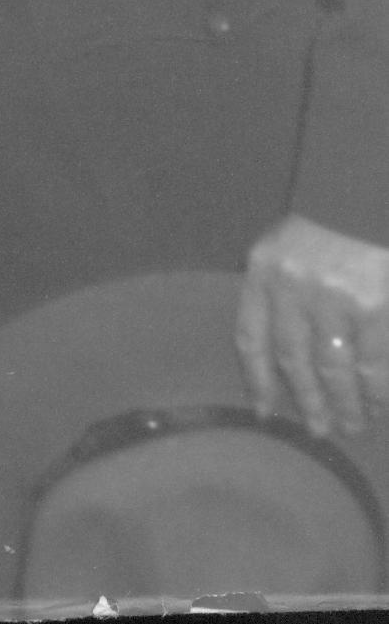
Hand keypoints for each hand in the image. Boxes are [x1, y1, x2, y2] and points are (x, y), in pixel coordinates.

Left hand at [238, 214, 388, 436]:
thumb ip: (276, 293)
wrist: (360, 196)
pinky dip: (376, 389)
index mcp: (263, 273)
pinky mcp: (374, 308)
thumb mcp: (282, 250)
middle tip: (321, 432)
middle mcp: (292, 288)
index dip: (258, 380)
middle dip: (308, 401)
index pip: (252, 337)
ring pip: (335, 367)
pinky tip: (377, 406)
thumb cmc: (323, 227)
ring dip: (345, 403)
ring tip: (352, 426)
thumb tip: (279, 357)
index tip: (264, 413)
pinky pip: (373, 362)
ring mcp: (335, 300)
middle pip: (294, 360)